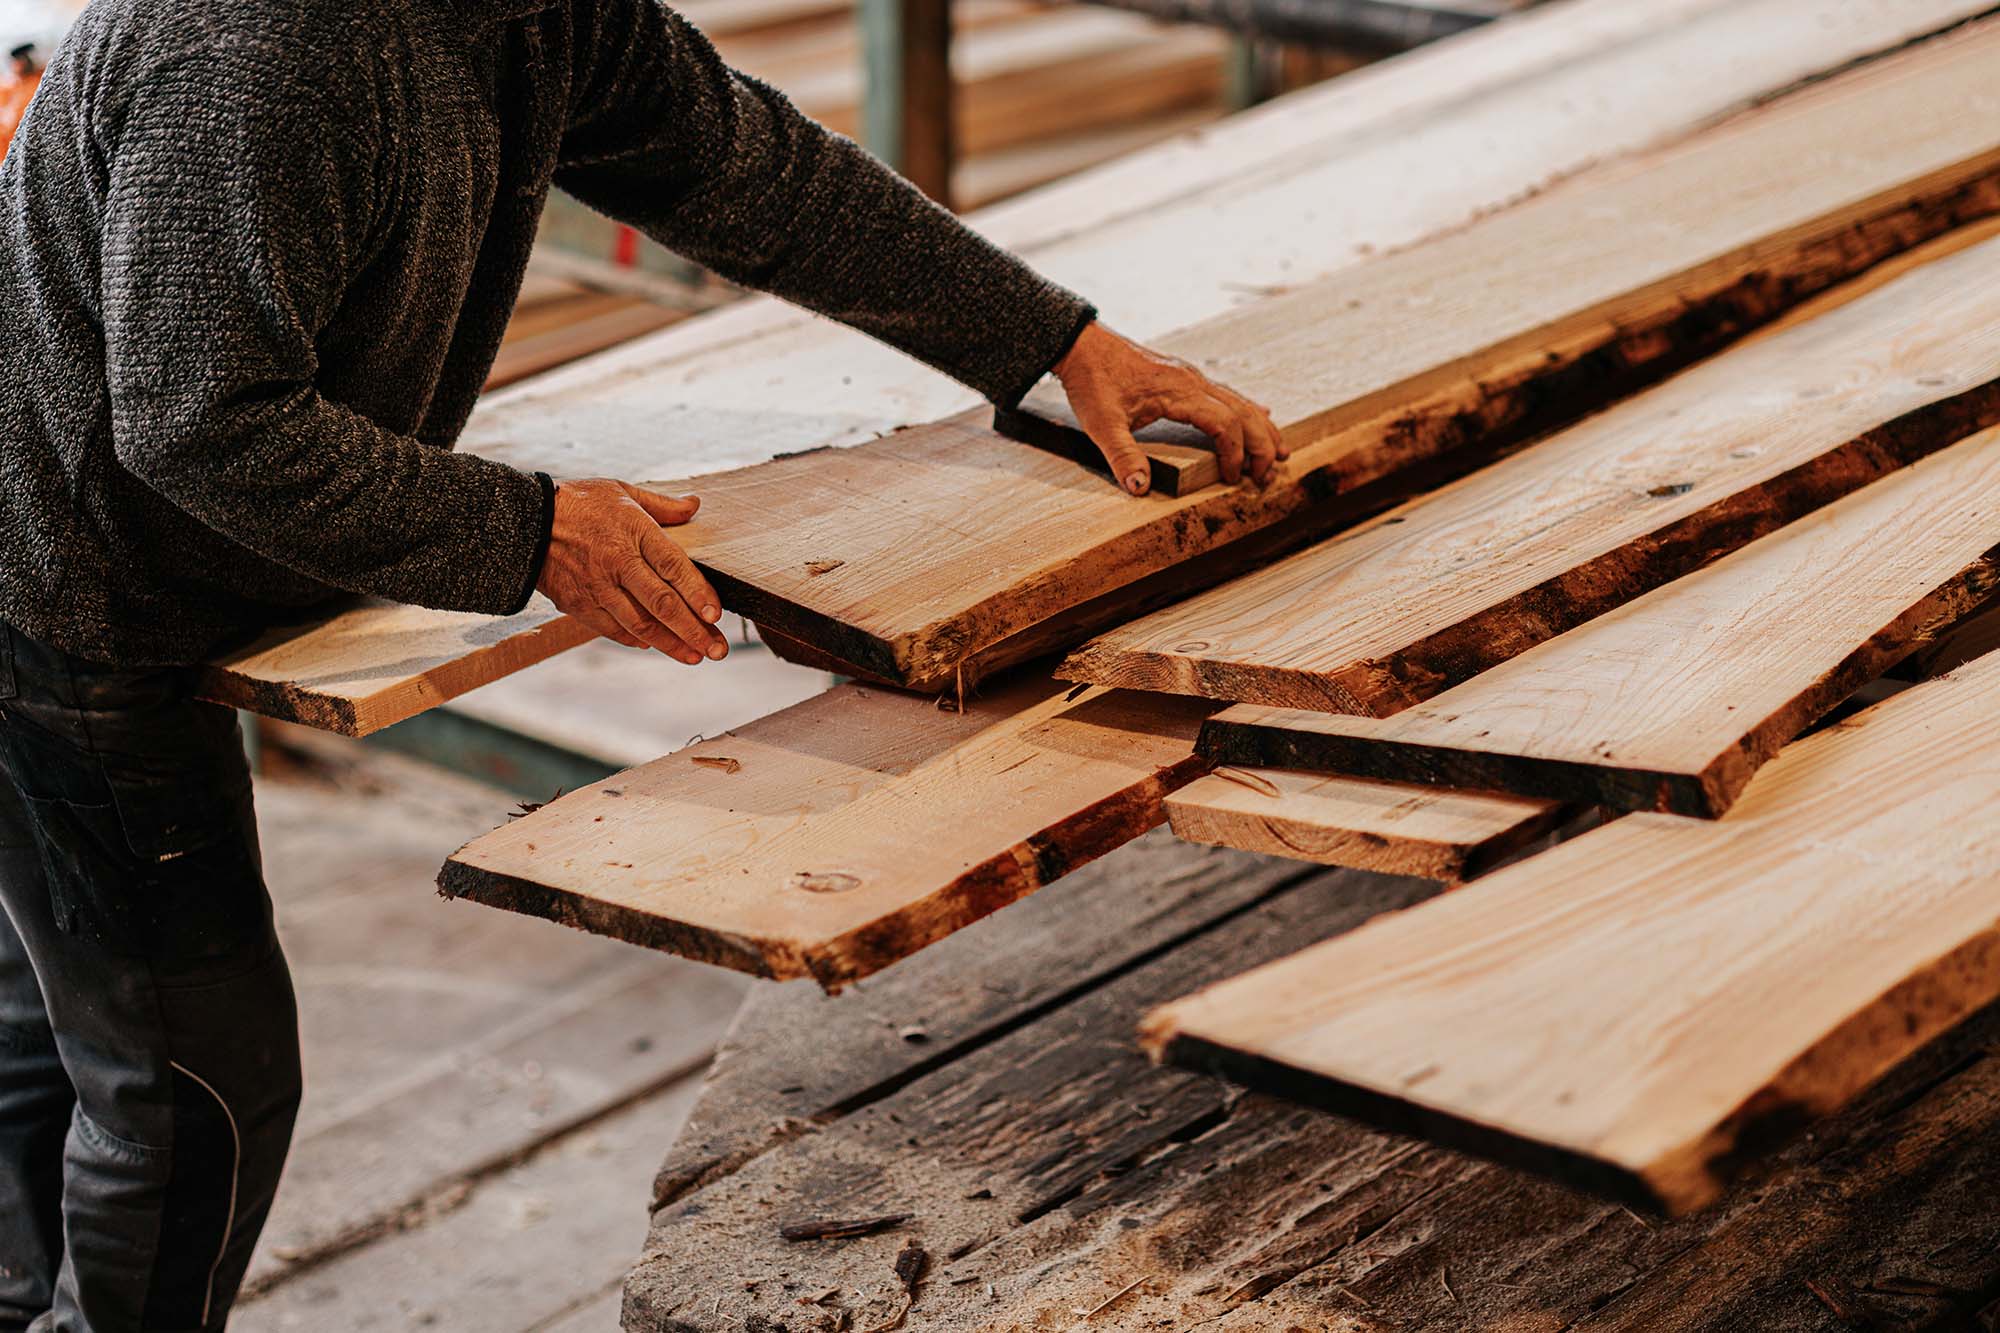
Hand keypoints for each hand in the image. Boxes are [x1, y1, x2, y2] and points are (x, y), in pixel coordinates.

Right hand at [537, 479, 728, 664]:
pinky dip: (637, 639)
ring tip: (694, 656)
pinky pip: (613, 629)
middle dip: (693, 631)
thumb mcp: (621, 491)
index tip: (716, 615)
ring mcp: (597, 587)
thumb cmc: (578, 503)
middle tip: (717, 650)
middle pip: (662, 603)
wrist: (524, 522)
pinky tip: (656, 645)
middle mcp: (617, 563)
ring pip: (640, 623)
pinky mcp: (578, 604)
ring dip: (670, 644)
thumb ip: (662, 505)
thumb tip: (695, 504)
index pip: (674, 566)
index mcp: (633, 531)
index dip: (697, 593)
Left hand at [1052, 321, 1285, 495]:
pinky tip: (1261, 415)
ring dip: (1261, 428)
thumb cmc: (1092, 382)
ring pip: (1240, 402)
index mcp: (1179, 392)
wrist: (1082, 345)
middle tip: (1268, 476)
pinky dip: (1247, 410)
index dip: (1235, 453)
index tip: (1233, 479)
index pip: (1224, 424)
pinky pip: (1226, 394)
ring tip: (1280, 453)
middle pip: (1243, 412)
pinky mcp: (1184, 376)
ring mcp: (1191, 376)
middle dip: (1260, 445)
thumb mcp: (1101, 423)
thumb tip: (1140, 489)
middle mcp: (1193, 380)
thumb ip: (1122, 456)